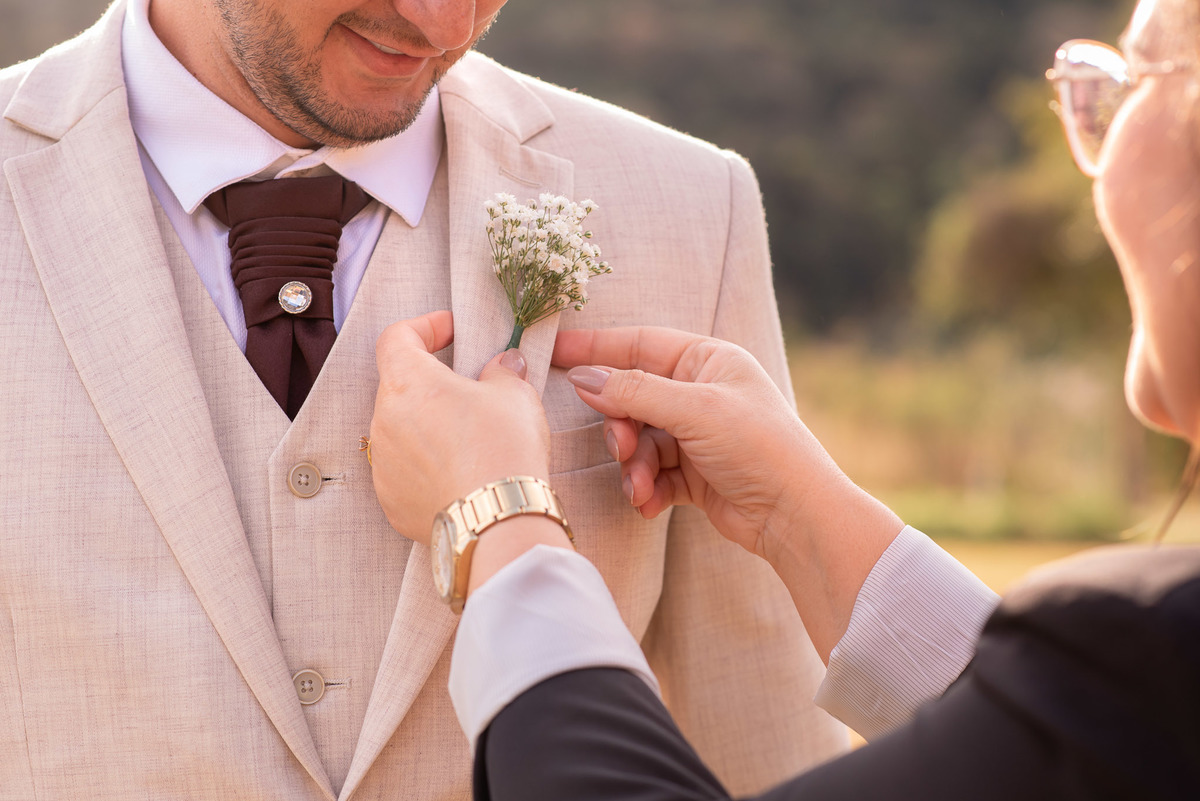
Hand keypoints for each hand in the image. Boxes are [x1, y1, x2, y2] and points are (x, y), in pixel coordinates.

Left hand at [370, 311, 551, 544]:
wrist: (498, 520)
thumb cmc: (503, 449)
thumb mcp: (515, 395)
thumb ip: (503, 371)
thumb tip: (503, 364)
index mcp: (408, 382)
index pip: (397, 337)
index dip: (424, 327)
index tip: (451, 331)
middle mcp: (384, 419)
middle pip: (399, 386)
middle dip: (432, 382)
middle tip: (472, 390)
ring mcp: (382, 463)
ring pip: (400, 430)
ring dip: (428, 426)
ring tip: (469, 439)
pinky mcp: (390, 499)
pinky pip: (403, 470)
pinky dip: (426, 465)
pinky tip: (459, 473)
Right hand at [553, 325, 901, 658]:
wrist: (796, 515)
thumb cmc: (760, 447)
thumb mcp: (695, 411)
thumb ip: (636, 392)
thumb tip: (583, 378)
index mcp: (708, 361)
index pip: (640, 344)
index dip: (596, 348)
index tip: (553, 353)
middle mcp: (700, 393)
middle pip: (632, 398)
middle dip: (620, 427)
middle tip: (620, 448)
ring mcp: (696, 435)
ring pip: (638, 441)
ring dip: (634, 466)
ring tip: (641, 487)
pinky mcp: (693, 474)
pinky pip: (651, 474)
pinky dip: (646, 488)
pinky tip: (649, 504)